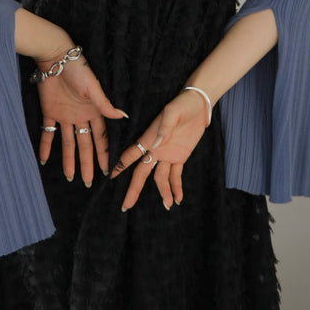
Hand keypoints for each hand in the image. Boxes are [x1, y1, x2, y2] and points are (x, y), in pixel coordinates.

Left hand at [36, 49, 127, 184]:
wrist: (55, 58)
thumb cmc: (78, 69)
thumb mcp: (94, 88)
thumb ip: (105, 105)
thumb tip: (124, 117)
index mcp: (94, 111)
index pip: (101, 137)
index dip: (104, 154)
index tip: (107, 170)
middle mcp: (81, 116)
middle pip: (85, 144)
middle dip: (87, 163)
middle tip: (88, 182)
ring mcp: (65, 115)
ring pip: (67, 143)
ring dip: (68, 159)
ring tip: (70, 178)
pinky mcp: (50, 111)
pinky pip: (48, 133)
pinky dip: (46, 146)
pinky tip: (44, 161)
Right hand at [109, 89, 208, 210]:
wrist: (198, 105)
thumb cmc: (182, 104)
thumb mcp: (172, 111)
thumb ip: (164, 128)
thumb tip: (156, 145)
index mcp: (149, 138)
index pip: (131, 155)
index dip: (120, 166)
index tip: (110, 178)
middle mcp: (155, 149)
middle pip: (141, 173)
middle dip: (133, 189)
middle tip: (125, 205)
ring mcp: (167, 154)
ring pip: (160, 178)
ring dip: (163, 191)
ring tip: (167, 205)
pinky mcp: (180, 156)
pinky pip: (176, 175)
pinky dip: (177, 187)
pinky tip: (178, 199)